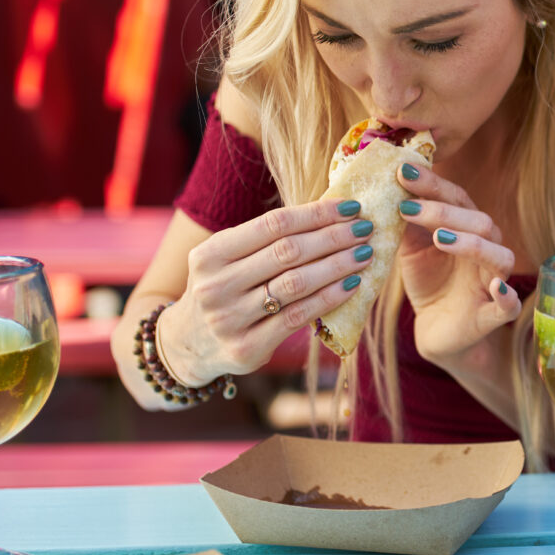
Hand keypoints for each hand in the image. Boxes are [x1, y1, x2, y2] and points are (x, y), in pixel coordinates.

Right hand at [163, 199, 373, 382]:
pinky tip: (352, 285)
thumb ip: (266, 241)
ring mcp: (230, 319)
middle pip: (288, 252)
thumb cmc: (223, 290)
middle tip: (366, 228)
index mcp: (210, 254)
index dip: (317, 213)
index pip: (273, 225)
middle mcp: (216, 285)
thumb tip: (331, 215)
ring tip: (365, 254)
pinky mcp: (247, 348)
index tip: (351, 207)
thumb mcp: (227, 260)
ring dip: (338, 265)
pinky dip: (330, 298)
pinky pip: (298, 316)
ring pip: (296, 284)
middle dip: (333, 237)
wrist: (188, 345)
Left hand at [394, 162, 520, 362]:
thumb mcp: (411, 247)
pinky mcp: (493, 314)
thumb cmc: (429, 280)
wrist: (436, 327)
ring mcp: (494, 281)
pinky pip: (509, 305)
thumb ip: (406, 222)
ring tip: (440, 238)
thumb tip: (387, 187)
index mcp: (470, 228)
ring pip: (499, 256)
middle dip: (443, 212)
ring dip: (472, 244)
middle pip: (480, 222)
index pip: (458, 198)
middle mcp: (488, 249)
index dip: (433, 185)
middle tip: (407, 208)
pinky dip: (506, 297)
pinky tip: (497, 288)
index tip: (403, 173)